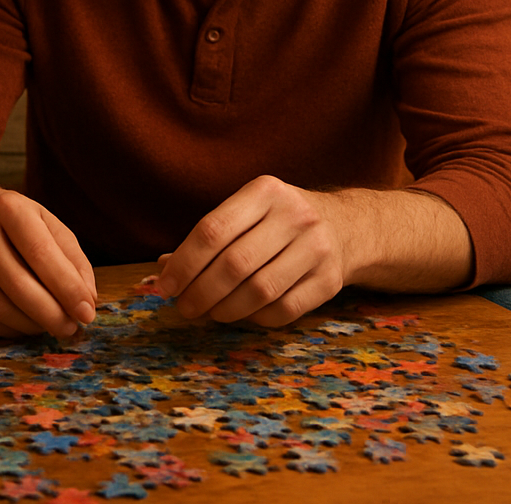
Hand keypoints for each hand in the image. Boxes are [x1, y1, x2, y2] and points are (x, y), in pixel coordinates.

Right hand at [0, 180, 96, 338]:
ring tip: (53, 325)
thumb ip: (74, 261)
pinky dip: (12, 329)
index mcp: (7, 207)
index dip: (67, 288)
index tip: (87, 313)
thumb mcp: (50, 226)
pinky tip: (27, 323)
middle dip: (51, 314)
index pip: (40, 254)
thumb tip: (86, 302)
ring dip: (33, 325)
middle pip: (18, 285)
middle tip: (71, 328)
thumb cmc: (19, 224)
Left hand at [154, 175, 347, 327]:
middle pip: (235, 264)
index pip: (213, 229)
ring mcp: (317, 248)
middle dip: (200, 292)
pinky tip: (240, 314)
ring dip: (224, 309)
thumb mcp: (248, 211)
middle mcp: (295, 215)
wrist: (346, 227)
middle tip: (184, 307)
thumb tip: (164, 267)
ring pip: (260, 291)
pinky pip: (284, 310)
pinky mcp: (331, 280)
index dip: (184, 262)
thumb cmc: (278, 221)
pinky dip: (254, 318)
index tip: (165, 285)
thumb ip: (209, 236)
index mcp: (265, 191)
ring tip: (207, 312)